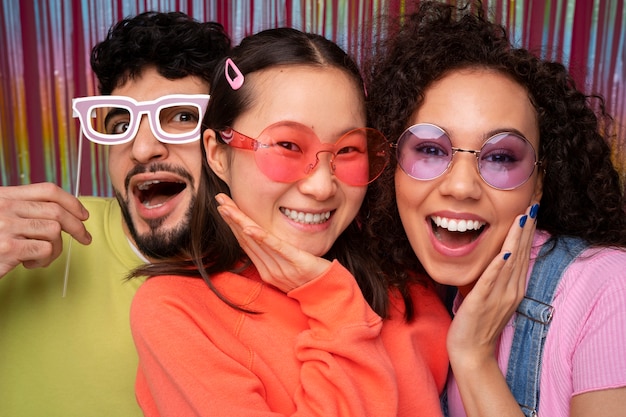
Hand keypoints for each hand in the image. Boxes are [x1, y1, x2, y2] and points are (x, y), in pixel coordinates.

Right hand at [0, 183, 90, 276]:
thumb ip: (23, 211)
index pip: (48, 190)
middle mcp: (4, 206)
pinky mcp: (8, 247)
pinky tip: (29, 265)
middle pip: (56, 210)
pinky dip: (44, 260)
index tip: (83, 215)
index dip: (71, 201)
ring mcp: (5, 226)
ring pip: (54, 230)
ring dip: (56, 248)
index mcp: (4, 195)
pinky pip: (46, 249)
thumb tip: (63, 214)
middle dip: (77, 226)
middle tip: (85, 239)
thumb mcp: (1, 218)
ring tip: (40, 257)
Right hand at [215, 193, 330, 292]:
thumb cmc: (312, 279)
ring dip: (239, 221)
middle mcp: (270, 269)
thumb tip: (265, 239)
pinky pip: (276, 248)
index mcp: (266, 269)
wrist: (330, 294)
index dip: (232, 224)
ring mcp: (281, 267)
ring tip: (227, 207)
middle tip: (219, 199)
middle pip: (245, 238)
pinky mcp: (296, 263)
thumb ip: (275, 255)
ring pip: (255, 241)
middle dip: (231, 217)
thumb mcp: (289, 266)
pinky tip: (249, 227)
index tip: (222, 206)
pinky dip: (261, 237)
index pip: (245, 242)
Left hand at [447, 203, 536, 365]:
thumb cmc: (478, 322)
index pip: (523, 255)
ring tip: (522, 219)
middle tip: (531, 206)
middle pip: (521, 254)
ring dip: (515, 240)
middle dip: (526, 229)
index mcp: (513, 288)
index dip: (527, 233)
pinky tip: (503, 253)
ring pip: (509, 263)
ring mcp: (497, 297)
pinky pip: (490, 281)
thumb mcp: (491, 295)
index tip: (531, 212)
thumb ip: (496, 277)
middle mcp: (510, 290)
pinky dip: (497, 267)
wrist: (471, 351)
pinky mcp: (481, 302)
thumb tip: (496, 258)